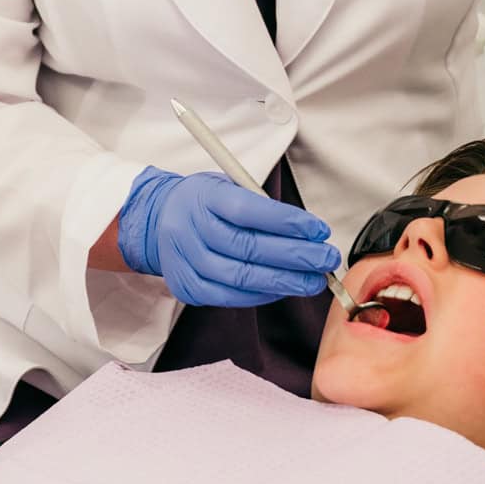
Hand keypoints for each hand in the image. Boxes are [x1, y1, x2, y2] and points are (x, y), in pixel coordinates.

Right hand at [118, 167, 339, 307]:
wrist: (158, 221)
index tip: (318, 230)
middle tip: (325, 259)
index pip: (248, 211)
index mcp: (204, 197)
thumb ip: (260, 205)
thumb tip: (307, 233)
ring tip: (313, 280)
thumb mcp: (228, 186)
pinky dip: (261, 295)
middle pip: (248, 248)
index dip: (287, 222)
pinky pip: (229, 297)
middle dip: (295, 256)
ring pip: (241, 277)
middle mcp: (190, 228)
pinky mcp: (187, 287)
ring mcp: (185, 261)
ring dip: (284, 281)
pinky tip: (284, 289)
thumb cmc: (205, 203)